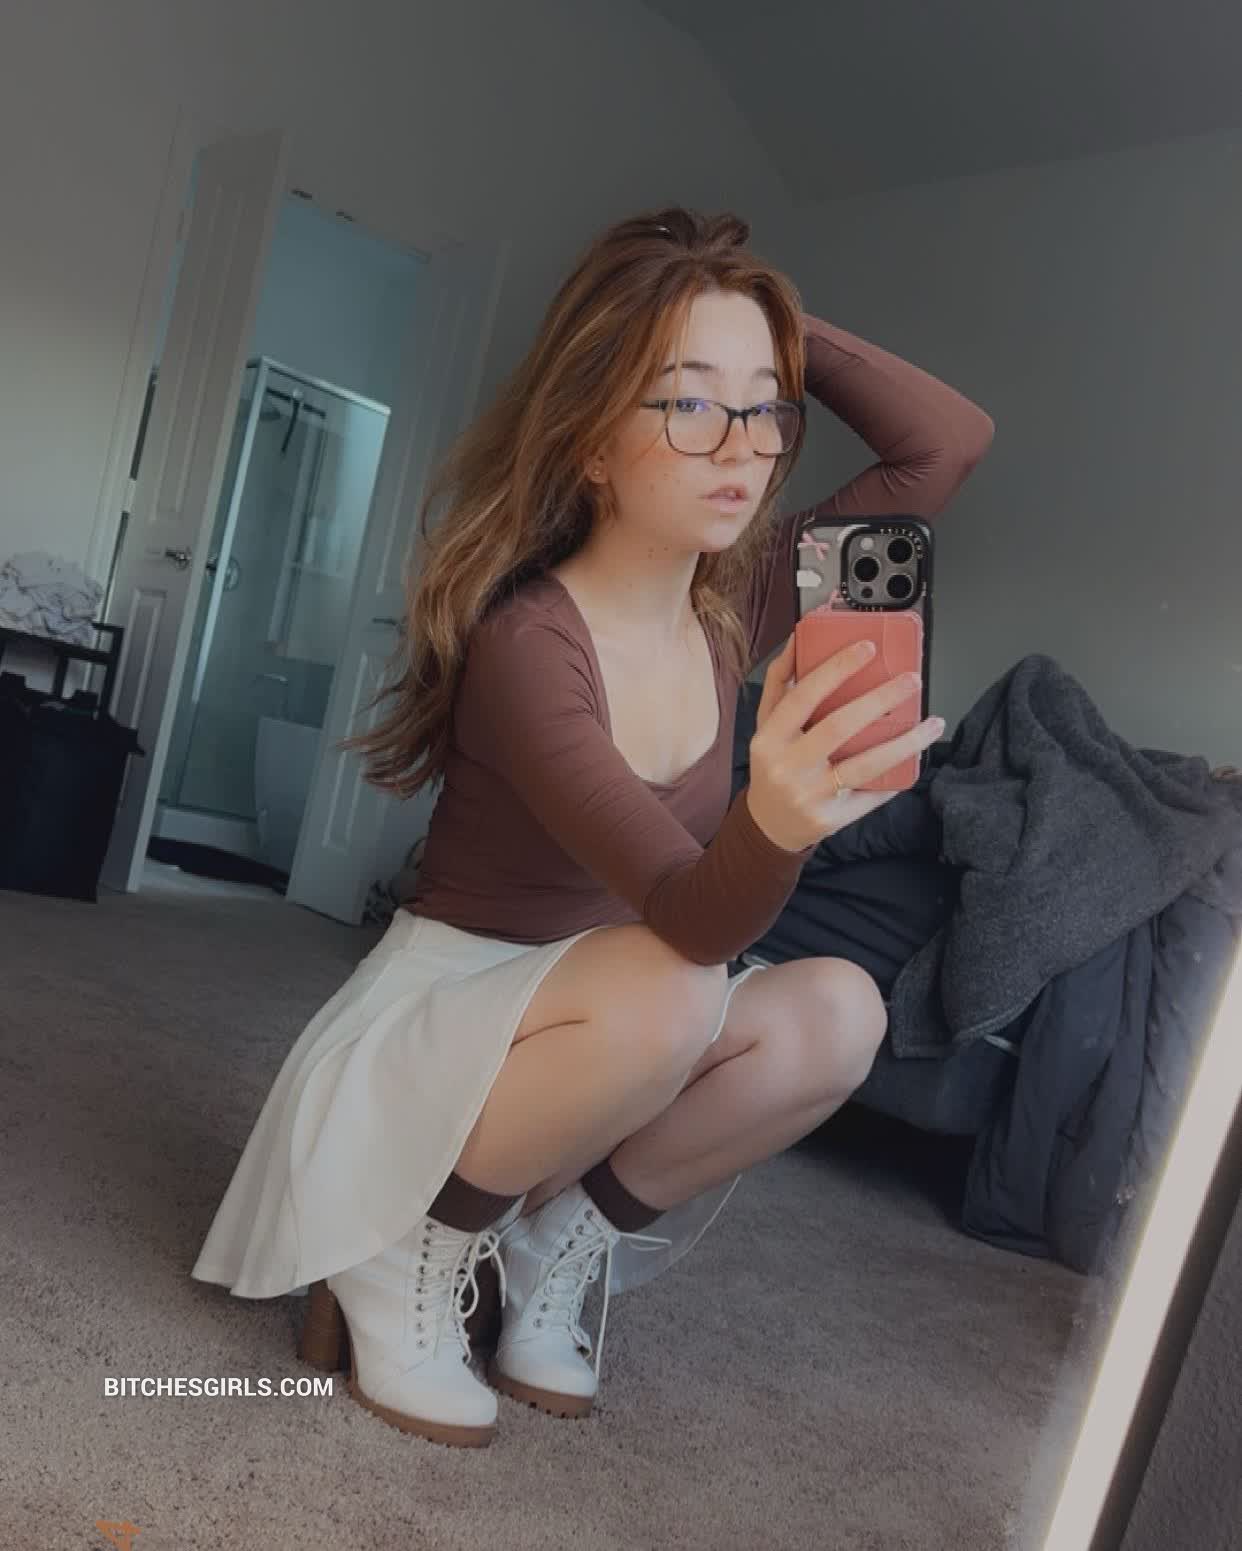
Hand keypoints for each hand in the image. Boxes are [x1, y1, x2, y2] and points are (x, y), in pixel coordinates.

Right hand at [745, 633, 943, 851]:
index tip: (868, 648)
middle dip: (880, 699)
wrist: (768, 825)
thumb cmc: (773, 765)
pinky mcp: (831, 819)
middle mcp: (788, 766)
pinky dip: (896, 776)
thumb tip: (799, 639)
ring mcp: (810, 795)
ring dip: (905, 742)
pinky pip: (871, 795)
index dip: (836, 669)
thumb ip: (780, 683)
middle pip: (839, 726)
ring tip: (933, 723)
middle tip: (911, 680)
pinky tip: (915, 760)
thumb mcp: (766, 725)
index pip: (803, 696)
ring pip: (866, 765)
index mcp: (770, 738)